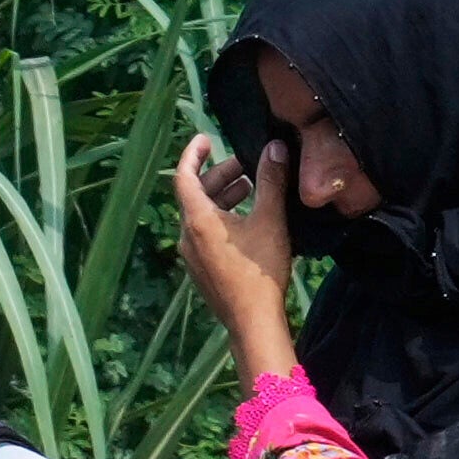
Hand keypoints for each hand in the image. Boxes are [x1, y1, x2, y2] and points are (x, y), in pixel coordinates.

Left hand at [167, 130, 302, 374]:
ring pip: (202, 214)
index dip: (193, 154)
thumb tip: (275, 147)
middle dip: (220, 175)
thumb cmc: (260, 271)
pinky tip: (249, 217)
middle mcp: (187, 236)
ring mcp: (192, 255)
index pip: (184, 177)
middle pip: (195, 194)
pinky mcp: (202, 268)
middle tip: (247, 164)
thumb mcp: (270, 220)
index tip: (207, 137)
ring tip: (252, 186)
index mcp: (197, 221)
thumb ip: (270, 182)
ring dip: (224, 196)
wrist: (253, 321)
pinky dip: (223, 216)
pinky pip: (206, 232)